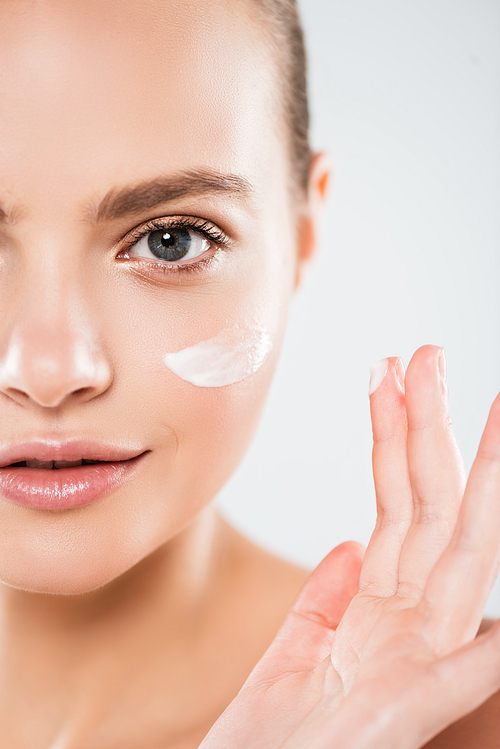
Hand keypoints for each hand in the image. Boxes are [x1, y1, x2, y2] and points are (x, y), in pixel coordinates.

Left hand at [200, 346, 499, 748]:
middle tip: (426, 354)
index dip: (395, 438)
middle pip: (427, 504)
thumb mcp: (297, 652)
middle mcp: (408, 621)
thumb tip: (346, 545)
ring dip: (476, 477)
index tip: (391, 378)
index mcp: (379, 607)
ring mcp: (420, 658)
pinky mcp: (419, 706)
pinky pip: (477, 660)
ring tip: (485, 404)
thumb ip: (326, 598)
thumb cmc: (280, 737)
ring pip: (460, 548)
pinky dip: (497, 630)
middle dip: (429, 426)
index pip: (396, 502)